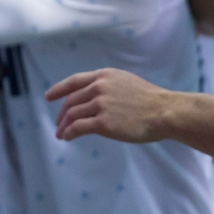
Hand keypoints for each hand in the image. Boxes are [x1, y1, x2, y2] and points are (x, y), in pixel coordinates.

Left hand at [45, 68, 171, 141]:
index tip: (48, 97)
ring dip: (63, 126)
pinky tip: (67, 138)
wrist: (164, 111)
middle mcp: (99, 87)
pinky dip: (69, 133)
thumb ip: (107, 86)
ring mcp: (100, 104)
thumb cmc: (149, 100)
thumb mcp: (125, 82)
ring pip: (72, 115)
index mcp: (104, 76)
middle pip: (71, 101)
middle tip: (59, 124)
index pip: (74, 81)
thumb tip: (91, 96)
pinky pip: (78, 128)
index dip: (59, 89)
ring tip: (61, 134)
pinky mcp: (103, 122)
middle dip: (62, 114)